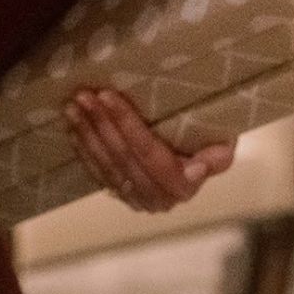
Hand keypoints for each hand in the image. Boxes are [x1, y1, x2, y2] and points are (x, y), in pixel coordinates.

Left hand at [63, 88, 234, 211]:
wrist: (200, 154)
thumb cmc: (209, 140)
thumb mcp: (221, 143)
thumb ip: (217, 155)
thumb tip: (206, 163)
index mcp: (182, 187)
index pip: (151, 156)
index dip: (128, 126)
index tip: (109, 95)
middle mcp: (160, 199)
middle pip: (125, 160)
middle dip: (102, 124)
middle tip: (84, 94)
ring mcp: (138, 200)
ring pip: (108, 166)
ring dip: (88, 133)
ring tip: (74, 104)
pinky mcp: (123, 194)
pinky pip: (99, 173)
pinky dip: (84, 148)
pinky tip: (72, 126)